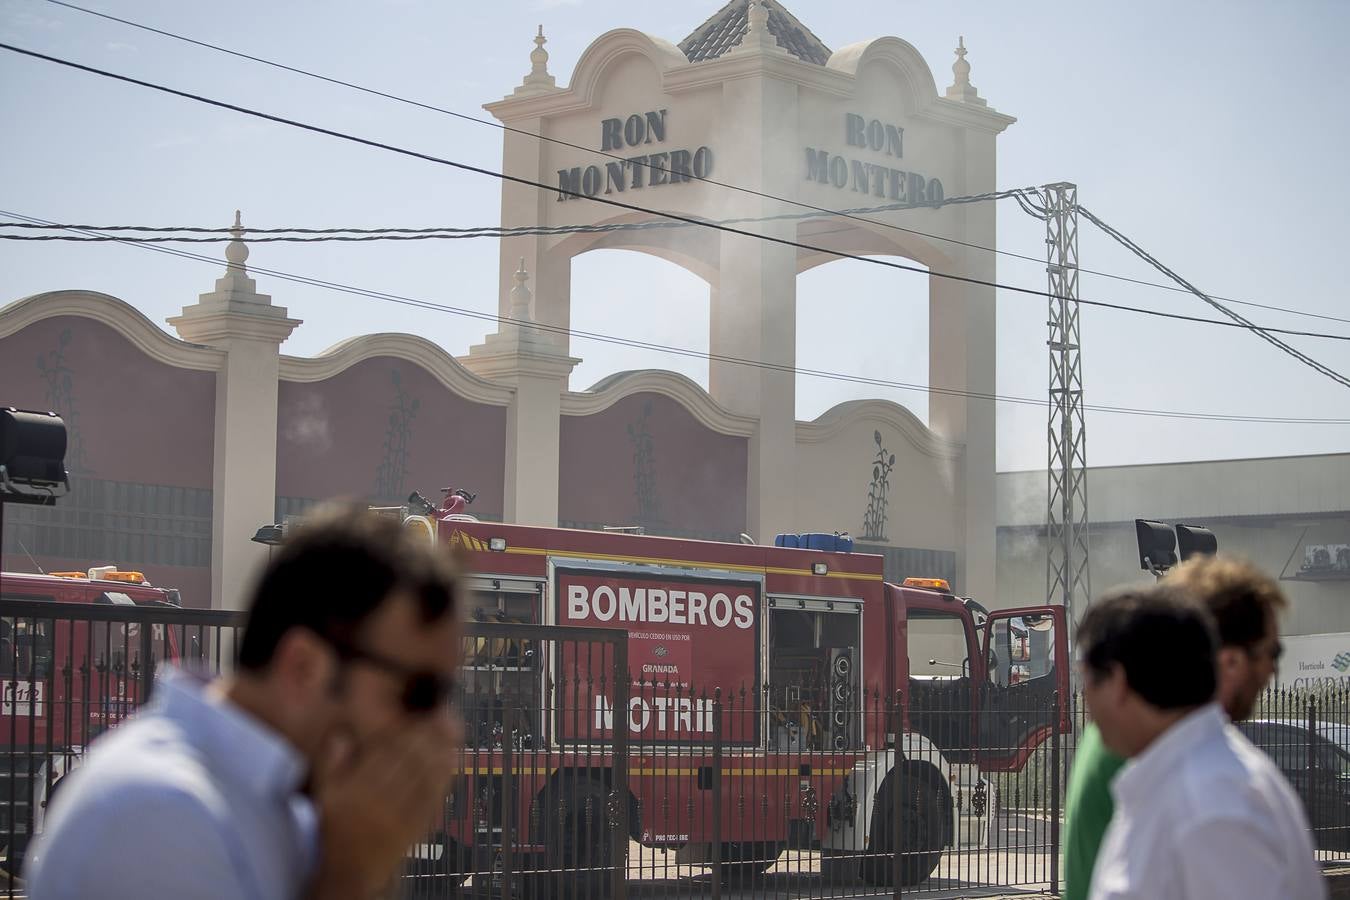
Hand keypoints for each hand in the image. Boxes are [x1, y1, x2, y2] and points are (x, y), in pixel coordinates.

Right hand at [306, 716, 460, 899]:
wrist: (351, 871)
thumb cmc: (338, 828)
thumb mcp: (325, 795)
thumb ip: (330, 763)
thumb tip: (341, 735)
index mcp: (358, 790)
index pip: (386, 753)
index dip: (406, 731)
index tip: (418, 715)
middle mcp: (380, 803)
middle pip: (411, 762)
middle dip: (429, 736)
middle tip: (443, 715)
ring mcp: (400, 817)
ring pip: (425, 778)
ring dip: (440, 752)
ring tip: (452, 731)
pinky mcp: (415, 829)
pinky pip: (433, 800)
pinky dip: (444, 779)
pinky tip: (450, 763)